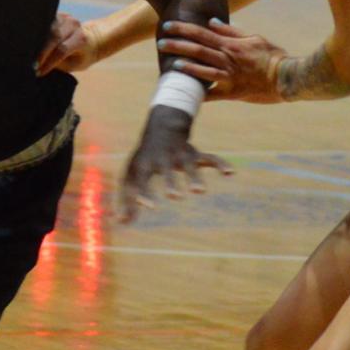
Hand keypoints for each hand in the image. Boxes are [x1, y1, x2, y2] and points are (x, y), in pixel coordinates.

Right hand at [35, 12, 98, 74]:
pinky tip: (30, 43)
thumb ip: (58, 63)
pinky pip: (43, 23)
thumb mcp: (73, 64)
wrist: (91, 40)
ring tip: (28, 55)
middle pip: (53, 37)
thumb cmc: (80, 56)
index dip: (48, 62)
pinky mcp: (56, 14)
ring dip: (36, 42)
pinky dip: (36, 34)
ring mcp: (64, 17)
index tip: (38, 71)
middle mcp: (73, 25)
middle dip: (40, 52)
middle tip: (30, 64)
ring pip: (46, 28)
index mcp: (81, 38)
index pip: (61, 50)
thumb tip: (37, 65)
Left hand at [117, 105, 230, 223]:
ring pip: (189, 165)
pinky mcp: (195, 154)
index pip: (142, 179)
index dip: (145, 193)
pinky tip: (230, 172)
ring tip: (200, 191)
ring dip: (195, 177)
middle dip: (171, 182)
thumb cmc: (143, 158)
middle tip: (175, 197)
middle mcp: (163, 159)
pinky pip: (210, 157)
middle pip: (166, 171)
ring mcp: (180, 155)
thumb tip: (119, 223)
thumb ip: (126, 200)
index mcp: (145, 165)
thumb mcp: (131, 175)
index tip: (151, 207)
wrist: (161, 126)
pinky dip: (220, 163)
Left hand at [158, 19, 289, 102]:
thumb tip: (211, 22)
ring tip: (170, 64)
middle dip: (177, 45)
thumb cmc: (272, 56)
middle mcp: (227, 59)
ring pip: (203, 71)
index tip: (168, 25)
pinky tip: (186, 95)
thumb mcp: (253, 38)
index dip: (183, 29)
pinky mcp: (233, 93)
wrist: (288, 78)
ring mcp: (229, 77)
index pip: (202, 33)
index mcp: (230, 45)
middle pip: (198, 50)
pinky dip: (200, 95)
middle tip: (160, 42)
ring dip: (186, 67)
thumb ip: (231, 31)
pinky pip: (213, 95)